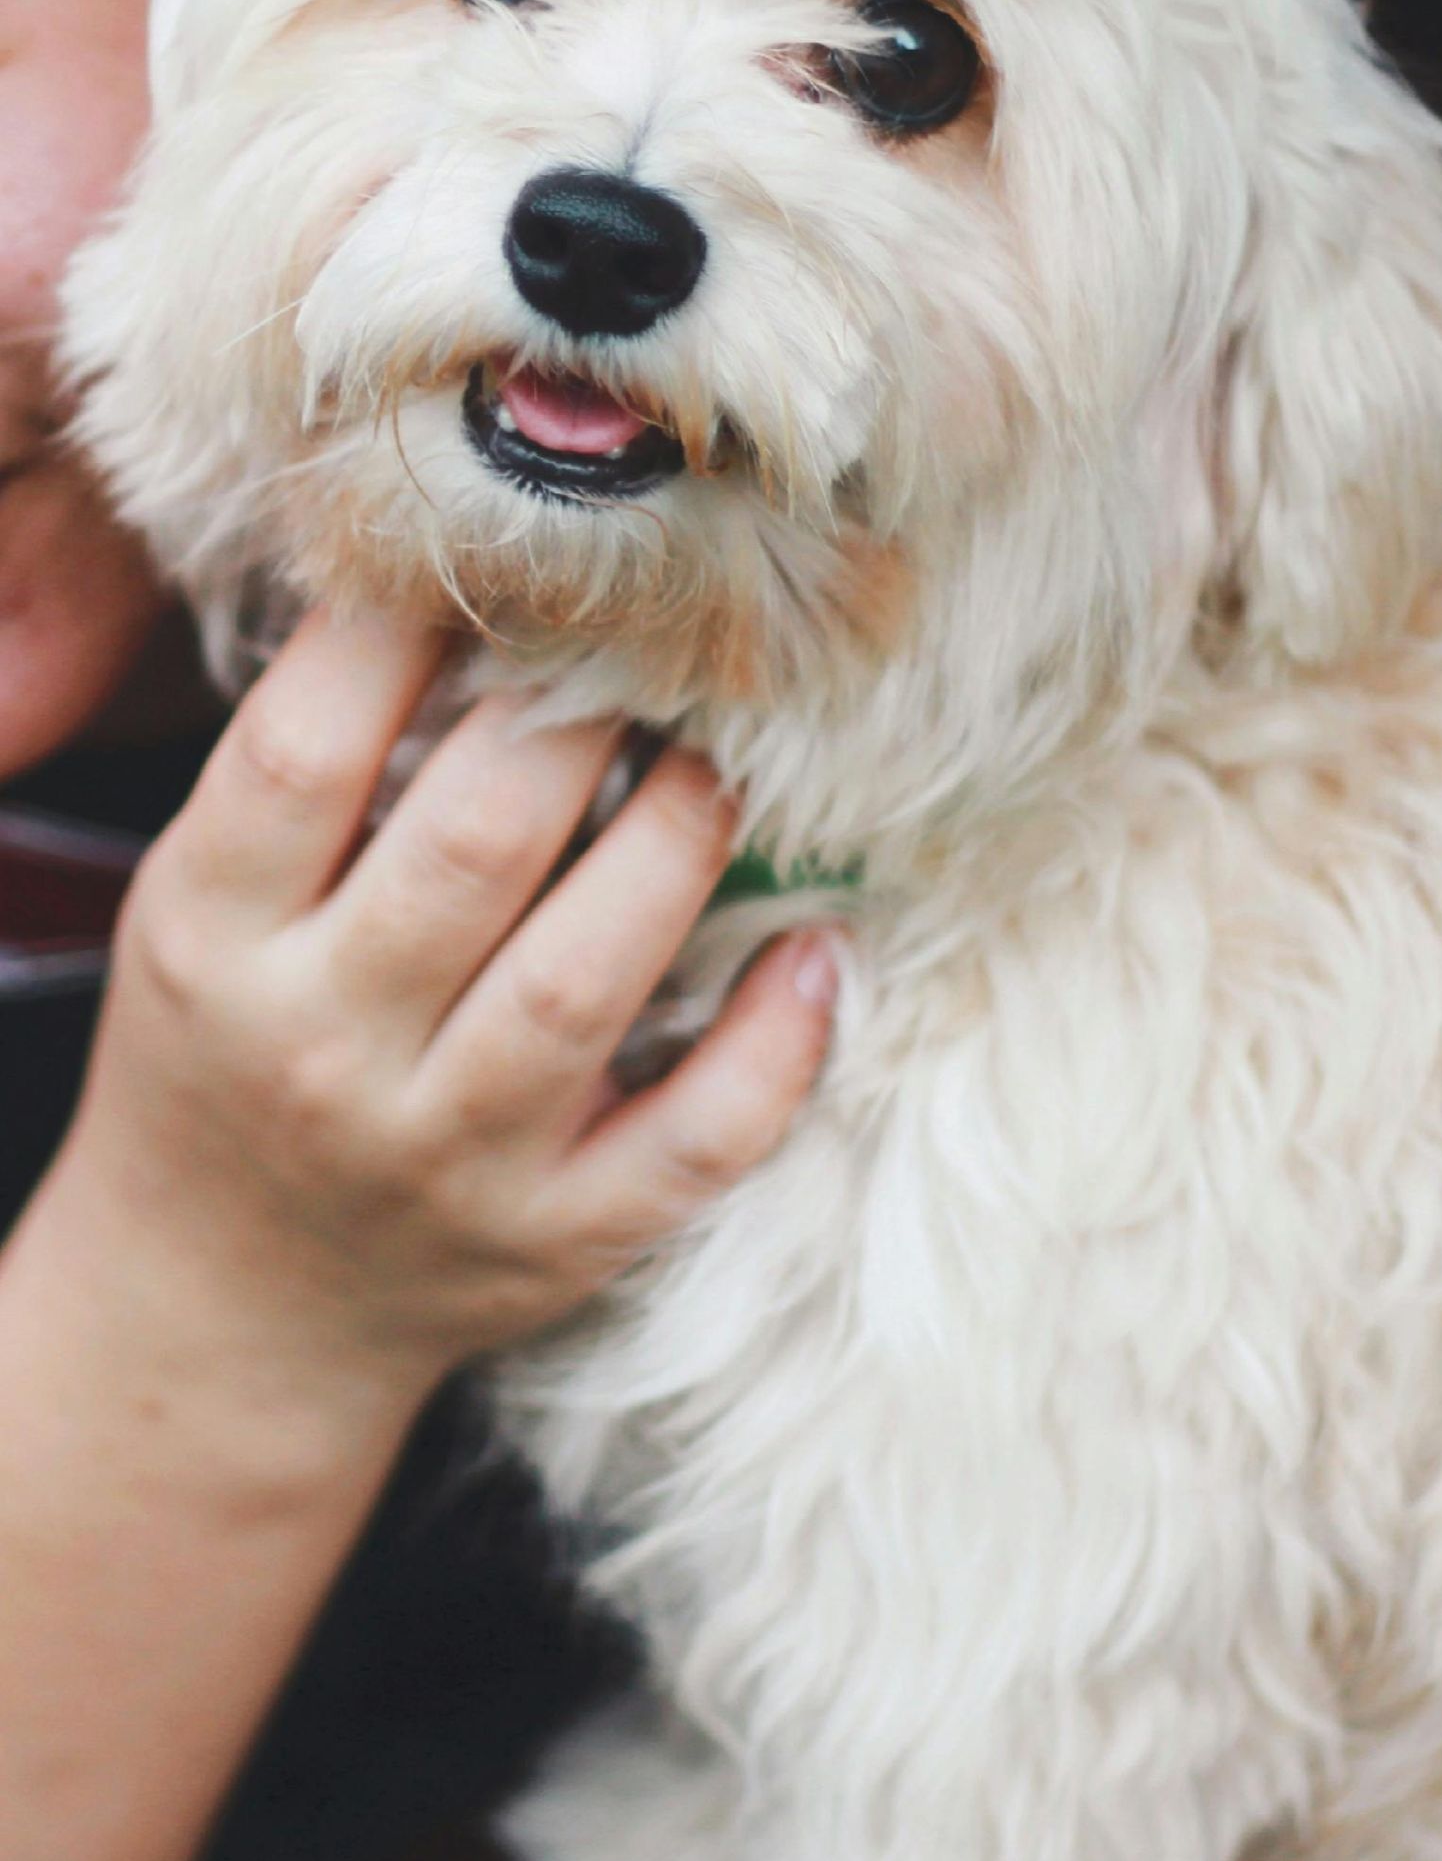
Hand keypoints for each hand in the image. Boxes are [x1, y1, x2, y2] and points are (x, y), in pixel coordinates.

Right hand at [50, 605, 834, 1416]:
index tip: (496, 554)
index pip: (305, 753)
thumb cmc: (228, 1051)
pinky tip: (818, 951)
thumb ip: (309, 771)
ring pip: (584, 983)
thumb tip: (464, 585)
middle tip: (649, 647)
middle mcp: (324, 1050)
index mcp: (214, 938)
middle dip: (579, 723)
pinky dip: (774, 1046)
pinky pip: (690, 1140)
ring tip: (727, 764)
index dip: (404, 630)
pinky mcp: (556, 1240)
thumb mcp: (203, 909)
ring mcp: (448, 1156)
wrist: (220, 1307)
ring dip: (679, 848)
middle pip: (472, 847)